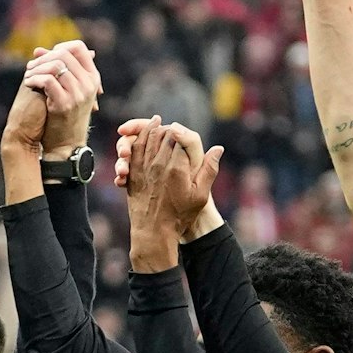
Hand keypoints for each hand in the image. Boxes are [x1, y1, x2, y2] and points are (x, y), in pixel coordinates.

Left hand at [3, 40, 101, 156]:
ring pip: (55, 66)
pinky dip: (35, 79)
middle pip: (64, 54)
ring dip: (37, 68)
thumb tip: (37, 50)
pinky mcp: (65, 104)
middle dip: (44, 58)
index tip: (47, 57)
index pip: (79, 48)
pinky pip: (47, 81)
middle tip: (31, 67)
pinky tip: (28, 84)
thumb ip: (55, 69)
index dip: (61, 47)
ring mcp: (78, 94)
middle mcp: (89, 84)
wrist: (65, 145)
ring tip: (28, 76)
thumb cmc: (63, 116)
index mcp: (93, 78)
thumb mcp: (66, 90)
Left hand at [122, 120, 222, 238]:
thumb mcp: (200, 196)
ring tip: (157, 121)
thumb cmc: (180, 216)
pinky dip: (139, 138)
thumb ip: (209, 170)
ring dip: (153, 128)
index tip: (184, 131)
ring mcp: (144, 168)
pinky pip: (135, 149)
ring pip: (148, 139)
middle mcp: (159, 165)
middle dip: (168, 128)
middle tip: (172, 126)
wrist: (153, 232)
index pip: (180, 138)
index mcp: (177, 168)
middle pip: (164, 135)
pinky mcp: (134, 173)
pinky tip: (143, 135)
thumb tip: (218, 149)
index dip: (182, 132)